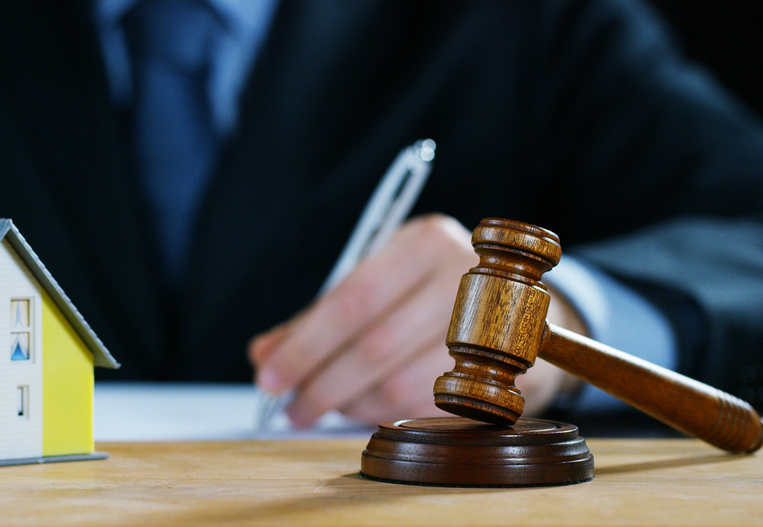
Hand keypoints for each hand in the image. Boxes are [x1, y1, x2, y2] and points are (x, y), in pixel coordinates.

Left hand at [249, 214, 583, 426]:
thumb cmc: (427, 293)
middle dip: (321, 384)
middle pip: (375, 346)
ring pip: (402, 385)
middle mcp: (466, 279)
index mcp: (425, 242)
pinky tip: (363, 409)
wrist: (521, 310)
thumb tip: (263, 355)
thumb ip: (318, 318)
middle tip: (290, 407)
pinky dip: (384, 415)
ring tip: (324, 406)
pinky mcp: (508, 377)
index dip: (305, 344)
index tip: (268, 375)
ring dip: (351, 404)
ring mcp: (494, 331)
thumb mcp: (378, 284)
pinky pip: (428, 410)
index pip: (354, 300)